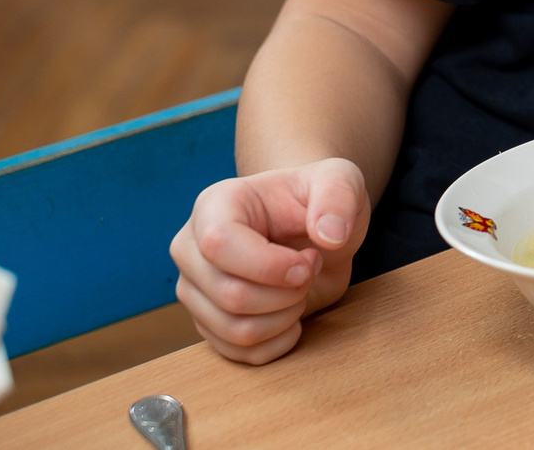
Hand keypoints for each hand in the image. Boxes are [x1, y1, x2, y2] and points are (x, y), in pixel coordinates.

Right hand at [170, 159, 368, 364]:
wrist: (313, 230)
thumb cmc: (319, 202)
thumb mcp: (341, 180)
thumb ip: (339, 196)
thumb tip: (330, 235)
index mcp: (214, 206)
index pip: (219, 244)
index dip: (269, 264)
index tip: (308, 263)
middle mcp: (192, 249)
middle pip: (229, 294)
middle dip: (288, 292)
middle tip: (311, 270)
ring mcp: (195, 290)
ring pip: (234, 329)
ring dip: (285, 317)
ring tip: (301, 288)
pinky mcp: (208, 323)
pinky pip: (239, 352)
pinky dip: (278, 341)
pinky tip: (294, 315)